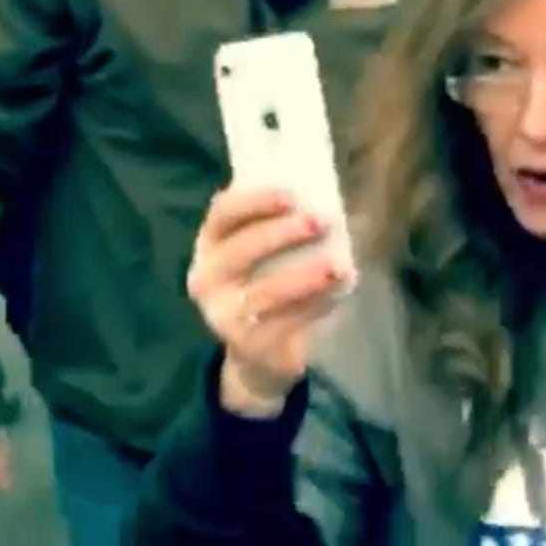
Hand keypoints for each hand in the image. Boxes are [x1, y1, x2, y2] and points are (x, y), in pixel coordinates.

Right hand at [186, 186, 350, 418]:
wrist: (256, 351)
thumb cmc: (265, 281)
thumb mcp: (263, 252)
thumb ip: (282, 222)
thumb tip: (325, 194)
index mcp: (209, 243)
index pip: (223, 213)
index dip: (254, 201)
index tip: (291, 195)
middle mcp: (206, 278)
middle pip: (240, 250)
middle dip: (281, 233)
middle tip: (320, 222)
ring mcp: (223, 315)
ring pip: (266, 291)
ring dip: (306, 276)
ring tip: (339, 265)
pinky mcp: (248, 345)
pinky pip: (285, 322)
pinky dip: (314, 305)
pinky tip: (336, 292)